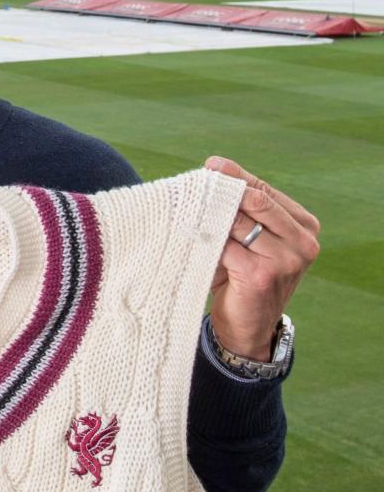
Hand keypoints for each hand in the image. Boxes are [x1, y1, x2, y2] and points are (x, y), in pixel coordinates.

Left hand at [205, 156, 319, 360]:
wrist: (246, 327)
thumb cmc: (242, 275)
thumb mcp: (249, 238)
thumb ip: (241, 210)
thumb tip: (213, 171)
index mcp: (304, 226)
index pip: (266, 190)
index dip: (237, 176)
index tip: (211, 164)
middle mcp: (303, 241)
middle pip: (255, 201)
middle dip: (223, 191)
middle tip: (195, 185)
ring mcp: (287, 259)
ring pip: (237, 221)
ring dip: (210, 216)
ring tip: (187, 212)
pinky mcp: (262, 275)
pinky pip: (225, 246)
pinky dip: (205, 241)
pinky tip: (191, 240)